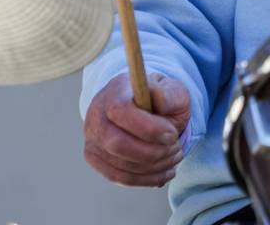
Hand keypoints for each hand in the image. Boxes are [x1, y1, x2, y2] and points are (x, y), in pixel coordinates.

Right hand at [84, 72, 191, 186]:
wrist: (144, 107)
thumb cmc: (161, 99)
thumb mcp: (173, 90)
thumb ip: (170, 95)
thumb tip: (159, 103)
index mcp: (115, 90)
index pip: (120, 110)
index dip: (148, 128)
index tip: (172, 134)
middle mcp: (97, 114)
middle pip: (115, 143)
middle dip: (152, 152)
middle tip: (176, 148)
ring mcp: (92, 138)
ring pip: (120, 164)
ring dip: (155, 166)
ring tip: (176, 156)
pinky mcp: (95, 158)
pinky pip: (121, 177)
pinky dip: (148, 179)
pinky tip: (167, 171)